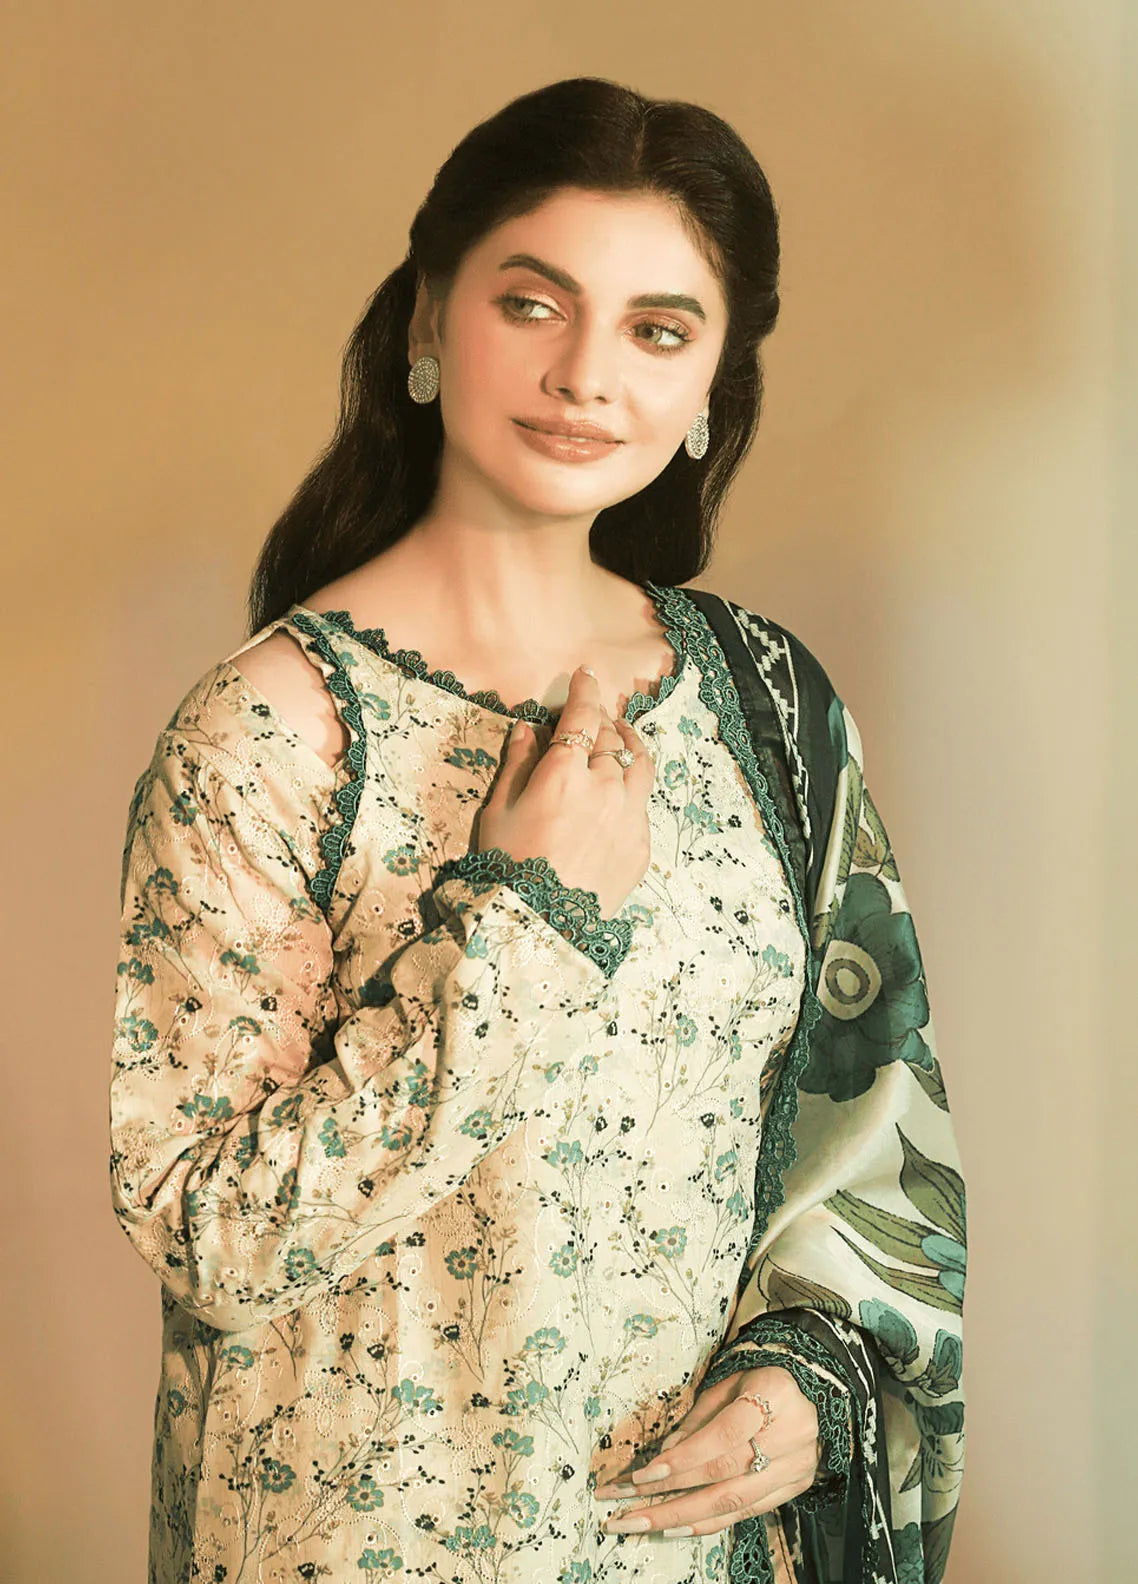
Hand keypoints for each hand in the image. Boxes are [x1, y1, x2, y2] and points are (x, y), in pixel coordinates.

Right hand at [477, 665, 654, 919]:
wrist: (539, 927)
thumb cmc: (507, 866)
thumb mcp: (499, 811)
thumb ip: (517, 763)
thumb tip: (528, 728)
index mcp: (565, 773)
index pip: (583, 715)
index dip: (585, 690)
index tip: (586, 674)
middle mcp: (605, 787)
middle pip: (612, 738)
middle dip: (603, 719)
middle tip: (594, 715)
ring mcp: (629, 817)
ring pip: (640, 765)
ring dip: (629, 745)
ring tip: (621, 739)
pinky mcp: (641, 846)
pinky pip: (640, 805)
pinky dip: (630, 789)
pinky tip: (618, 794)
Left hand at [592, 1365, 821, 1539]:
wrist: (820, 1389)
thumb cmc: (766, 1379)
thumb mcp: (732, 1382)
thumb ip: (699, 1418)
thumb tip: (665, 1453)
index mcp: (771, 1397)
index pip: (721, 1437)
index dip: (682, 1460)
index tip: (643, 1475)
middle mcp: (787, 1436)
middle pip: (722, 1477)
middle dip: (670, 1497)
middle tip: (626, 1511)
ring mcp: (794, 1467)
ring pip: (733, 1502)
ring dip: (684, 1518)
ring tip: (644, 1524)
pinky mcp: (795, 1487)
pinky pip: (748, 1513)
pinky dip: (711, 1523)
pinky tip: (679, 1528)